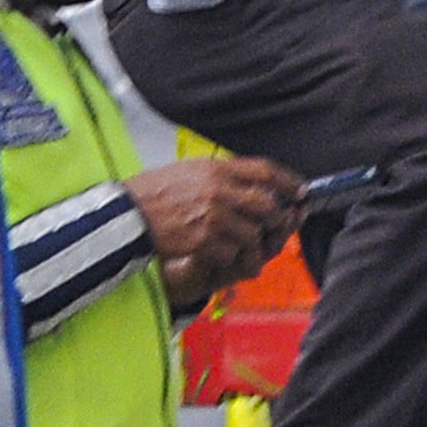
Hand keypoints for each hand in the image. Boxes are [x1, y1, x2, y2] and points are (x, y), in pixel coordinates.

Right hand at [127, 157, 298, 290]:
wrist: (126, 214)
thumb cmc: (155, 191)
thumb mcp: (190, 169)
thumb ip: (222, 174)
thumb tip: (254, 180)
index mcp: (217, 169)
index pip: (265, 170)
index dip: (288, 181)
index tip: (300, 190)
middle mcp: (219, 191)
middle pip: (266, 204)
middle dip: (277, 217)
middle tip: (279, 223)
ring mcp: (212, 217)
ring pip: (252, 234)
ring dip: (254, 243)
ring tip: (249, 246)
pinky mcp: (203, 241)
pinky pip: (232, 253)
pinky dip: (232, 257)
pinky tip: (224, 255)